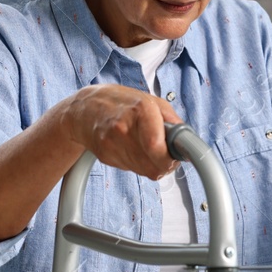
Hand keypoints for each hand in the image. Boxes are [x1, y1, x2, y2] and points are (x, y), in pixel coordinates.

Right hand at [60, 84, 183, 180]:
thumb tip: (187, 142)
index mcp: (140, 109)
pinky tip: (130, 147)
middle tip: (165, 153)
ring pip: (145, 171)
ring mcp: (112, 143)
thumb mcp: (151, 100)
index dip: (170, 158)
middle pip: (154, 166)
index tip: (176, 157)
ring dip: (151, 164)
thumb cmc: (121, 102)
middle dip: (165, 163)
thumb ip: (172, 120)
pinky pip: (131, 169)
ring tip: (145, 146)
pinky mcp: (105, 155)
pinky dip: (136, 163)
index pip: (157, 147)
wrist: (84, 109)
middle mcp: (124, 127)